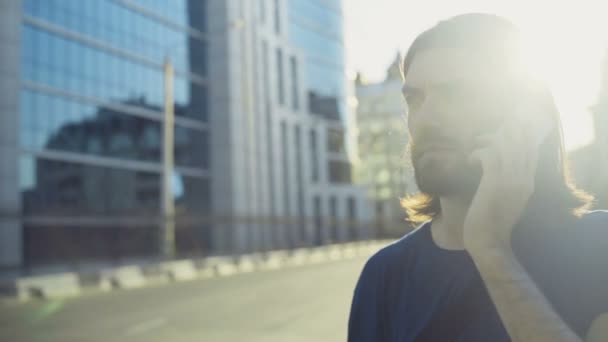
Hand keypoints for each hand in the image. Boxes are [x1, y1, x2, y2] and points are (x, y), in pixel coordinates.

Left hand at [463, 113, 550, 252]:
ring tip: (477, 144)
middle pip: (521, 142)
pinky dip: (477, 153)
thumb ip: (507, 184)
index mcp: (528, 183)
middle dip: (505, 131)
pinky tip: (470, 160)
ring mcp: (510, 181)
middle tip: (489, 133)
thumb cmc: (493, 224)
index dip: (521, 135)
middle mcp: (523, 179)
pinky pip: (488, 154)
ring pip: (505, 144)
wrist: (489, 243)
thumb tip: (497, 168)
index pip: (531, 150)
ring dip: (488, 140)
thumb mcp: (507, 201)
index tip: (507, 128)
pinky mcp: (494, 183)